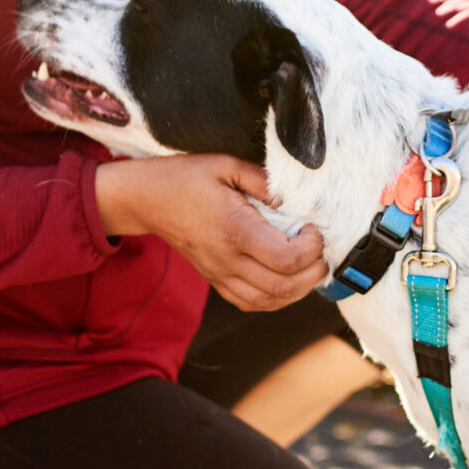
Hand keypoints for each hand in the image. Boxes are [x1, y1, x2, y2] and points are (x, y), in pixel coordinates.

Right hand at [94, 153, 325, 310]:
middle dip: (313, 273)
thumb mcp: (226, 165)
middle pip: (283, 287)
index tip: (314, 228)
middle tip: (322, 252)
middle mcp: (227, 258)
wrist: (146, 200)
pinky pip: (251, 303)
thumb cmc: (185, 179)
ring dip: (299, 290)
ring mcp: (220, 273)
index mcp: (234, 229)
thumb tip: (293, 200)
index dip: (312, 249)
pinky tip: (288, 280)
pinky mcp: (216, 280)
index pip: (286, 258)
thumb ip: (264, 181)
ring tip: (311, 267)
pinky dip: (277, 298)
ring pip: (269, 301)